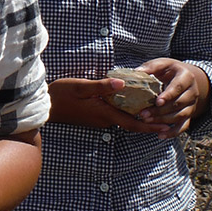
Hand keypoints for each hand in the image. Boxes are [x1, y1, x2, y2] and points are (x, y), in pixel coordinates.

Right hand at [47, 77, 171, 134]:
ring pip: (123, 120)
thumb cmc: (60, 95)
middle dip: (149, 123)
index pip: (132, 123)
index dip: (150, 126)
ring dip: (139, 117)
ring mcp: (98, 119)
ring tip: (155, 110)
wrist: (44, 106)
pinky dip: (127, 113)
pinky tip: (132, 105)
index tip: (166, 126)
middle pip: (131, 123)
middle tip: (167, 119)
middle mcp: (104, 120)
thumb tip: (123, 83)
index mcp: (104, 113)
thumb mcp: (80, 87)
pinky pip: (115, 116)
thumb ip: (101, 86)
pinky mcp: (94, 116)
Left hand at [136, 58, 209, 138]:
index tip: (157, 101)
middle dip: (161, 111)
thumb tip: (136, 71)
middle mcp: (192, 92)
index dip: (168, 95)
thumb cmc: (169, 70)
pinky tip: (160, 135)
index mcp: (186, 77)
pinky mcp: (189, 114)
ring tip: (147, 121)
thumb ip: (150, 67)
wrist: (185, 77)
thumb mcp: (162, 64)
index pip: (178, 87)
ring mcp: (192, 104)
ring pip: (181, 116)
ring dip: (163, 121)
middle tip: (144, 114)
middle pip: (178, 104)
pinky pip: (184, 126)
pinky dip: (173, 132)